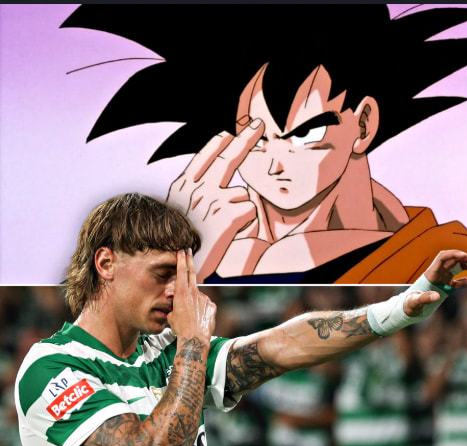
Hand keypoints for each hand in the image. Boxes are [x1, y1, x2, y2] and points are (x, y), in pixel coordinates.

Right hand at [166, 120, 264, 280]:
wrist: (177, 268)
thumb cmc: (179, 246)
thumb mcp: (177, 215)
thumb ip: (192, 196)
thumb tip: (212, 183)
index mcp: (182, 188)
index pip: (204, 157)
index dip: (218, 143)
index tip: (229, 132)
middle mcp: (198, 189)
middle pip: (228, 157)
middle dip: (246, 138)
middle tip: (259, 124)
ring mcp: (213, 200)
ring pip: (242, 195)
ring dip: (239, 209)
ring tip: (223, 228)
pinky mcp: (227, 215)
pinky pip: (249, 211)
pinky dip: (245, 223)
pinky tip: (229, 234)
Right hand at [166, 249, 216, 341]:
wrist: (194, 339)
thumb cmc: (180, 329)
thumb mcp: (171, 316)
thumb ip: (174, 306)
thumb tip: (176, 304)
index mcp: (181, 293)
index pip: (181, 272)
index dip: (182, 260)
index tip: (182, 250)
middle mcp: (194, 293)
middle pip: (191, 273)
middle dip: (189, 260)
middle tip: (188, 250)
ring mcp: (204, 298)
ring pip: (197, 296)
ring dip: (194, 302)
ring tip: (191, 317)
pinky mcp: (212, 306)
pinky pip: (205, 305)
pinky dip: (201, 310)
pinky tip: (199, 320)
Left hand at [404, 249, 466, 316]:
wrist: (409, 308)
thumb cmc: (410, 304)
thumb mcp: (414, 302)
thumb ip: (424, 298)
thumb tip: (436, 296)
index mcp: (430, 273)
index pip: (442, 257)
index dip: (454, 254)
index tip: (464, 256)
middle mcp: (438, 273)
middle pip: (455, 260)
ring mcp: (444, 278)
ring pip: (461, 267)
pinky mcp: (448, 285)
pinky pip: (462, 281)